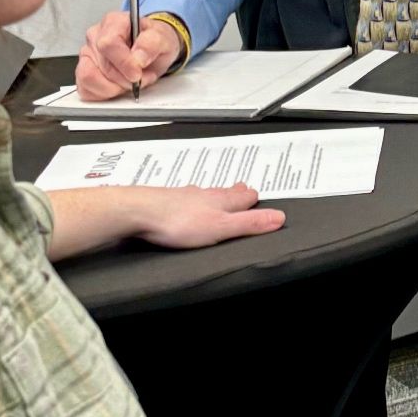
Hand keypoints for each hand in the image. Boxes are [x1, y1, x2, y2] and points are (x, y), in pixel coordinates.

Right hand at [77, 10, 182, 99]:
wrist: (153, 51)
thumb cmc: (154, 42)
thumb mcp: (163, 39)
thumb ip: (152, 43)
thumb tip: (138, 57)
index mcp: (114, 22)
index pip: (108, 44)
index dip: (123, 63)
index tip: (137, 73)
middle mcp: (96, 36)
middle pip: (102, 65)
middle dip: (125, 78)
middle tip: (141, 77)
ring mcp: (87, 55)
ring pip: (88, 78)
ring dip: (113, 87)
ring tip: (129, 82)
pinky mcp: (83, 72)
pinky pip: (86, 89)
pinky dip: (104, 94)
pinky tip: (118, 87)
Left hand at [127, 184, 285, 247]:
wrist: (138, 211)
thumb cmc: (178, 222)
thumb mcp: (221, 228)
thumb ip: (249, 223)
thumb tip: (280, 217)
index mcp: (221, 202)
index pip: (244, 198)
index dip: (252, 199)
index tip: (258, 195)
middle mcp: (204, 195)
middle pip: (225, 192)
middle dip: (236, 192)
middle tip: (244, 189)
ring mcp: (184, 196)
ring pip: (205, 193)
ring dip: (215, 194)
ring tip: (219, 194)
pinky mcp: (166, 201)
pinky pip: (184, 198)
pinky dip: (192, 199)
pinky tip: (186, 202)